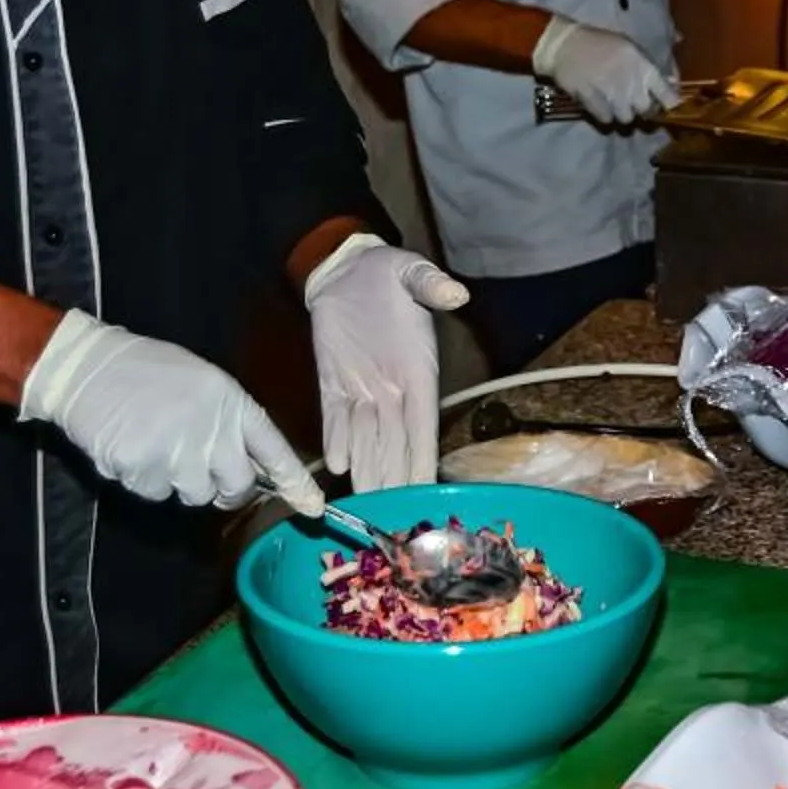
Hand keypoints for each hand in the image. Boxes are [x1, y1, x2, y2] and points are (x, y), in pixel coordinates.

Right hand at [19, 310, 320, 514]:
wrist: (86, 367)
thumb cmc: (145, 371)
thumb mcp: (202, 383)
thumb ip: (227, 422)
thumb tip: (246, 465)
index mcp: (230, 402)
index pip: (273, 449)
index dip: (295, 481)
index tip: (313, 507)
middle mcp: (211, 428)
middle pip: (237, 487)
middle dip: (223, 488)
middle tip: (199, 469)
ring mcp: (177, 451)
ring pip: (194, 495)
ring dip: (178, 481)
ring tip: (154, 444)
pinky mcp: (143, 468)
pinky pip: (154, 493)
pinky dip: (142, 479)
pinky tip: (130, 447)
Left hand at [303, 232, 470, 491]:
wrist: (346, 269)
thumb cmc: (386, 272)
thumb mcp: (409, 270)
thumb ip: (430, 283)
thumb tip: (455, 293)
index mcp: (417, 371)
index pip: (423, 425)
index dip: (423, 458)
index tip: (425, 490)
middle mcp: (392, 389)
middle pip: (394, 444)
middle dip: (394, 480)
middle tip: (394, 519)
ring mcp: (361, 389)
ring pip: (366, 440)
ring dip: (366, 471)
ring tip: (367, 506)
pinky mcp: (332, 383)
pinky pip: (334, 419)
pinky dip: (336, 441)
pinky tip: (336, 466)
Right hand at [532, 16, 676, 125]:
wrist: (565, 45)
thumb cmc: (600, 43)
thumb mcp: (630, 47)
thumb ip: (651, 66)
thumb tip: (672, 82)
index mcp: (643, 66)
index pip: (668, 95)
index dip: (670, 104)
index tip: (667, 105)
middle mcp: (630, 82)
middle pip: (646, 111)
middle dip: (642, 109)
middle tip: (633, 101)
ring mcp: (611, 93)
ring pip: (626, 119)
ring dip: (621, 113)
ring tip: (614, 102)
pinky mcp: (593, 102)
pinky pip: (606, 120)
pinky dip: (604, 115)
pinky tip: (600, 104)